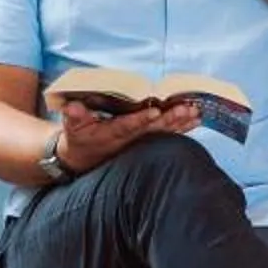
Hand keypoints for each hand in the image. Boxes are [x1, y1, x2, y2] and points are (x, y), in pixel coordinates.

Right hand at [54, 97, 198, 174]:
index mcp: (111, 133)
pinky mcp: (145, 141)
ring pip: (162, 132)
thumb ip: (73, 117)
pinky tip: (197, 119)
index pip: (127, 126)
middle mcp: (129, 140)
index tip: (154, 111)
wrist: (84, 160)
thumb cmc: (79, 138)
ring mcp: (139, 142)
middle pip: (152, 130)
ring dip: (180, 123)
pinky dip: (182, 127)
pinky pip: (166, 134)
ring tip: (196, 113)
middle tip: (187, 109)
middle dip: (170, 120)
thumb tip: (71, 107)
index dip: (140, 120)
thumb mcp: (72, 127)